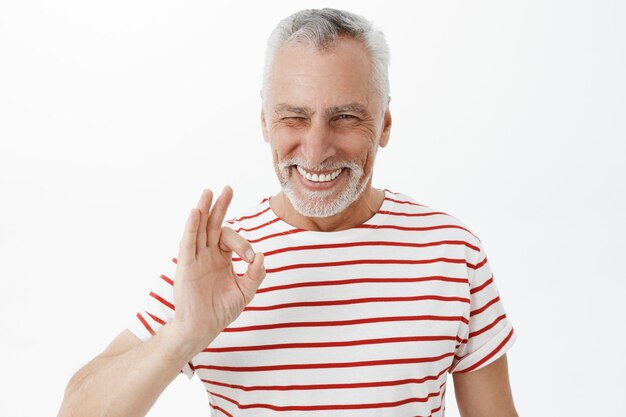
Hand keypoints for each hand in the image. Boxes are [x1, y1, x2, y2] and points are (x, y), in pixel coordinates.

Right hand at [169, 186, 265, 352]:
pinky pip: (188, 243)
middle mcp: (206, 254)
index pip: (231, 239)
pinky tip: (195, 212)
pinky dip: (191, 227)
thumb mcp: (245, 291)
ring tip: (208, 192)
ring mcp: (195, 258)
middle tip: (227, 188)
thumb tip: (259, 255)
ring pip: (199, 228)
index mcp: (220, 258)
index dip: (242, 243)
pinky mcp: (186, 266)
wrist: (202, 329)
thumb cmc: (220, 311)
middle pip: (212, 224)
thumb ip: (255, 274)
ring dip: (203, 210)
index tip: (249, 257)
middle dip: (220, 206)